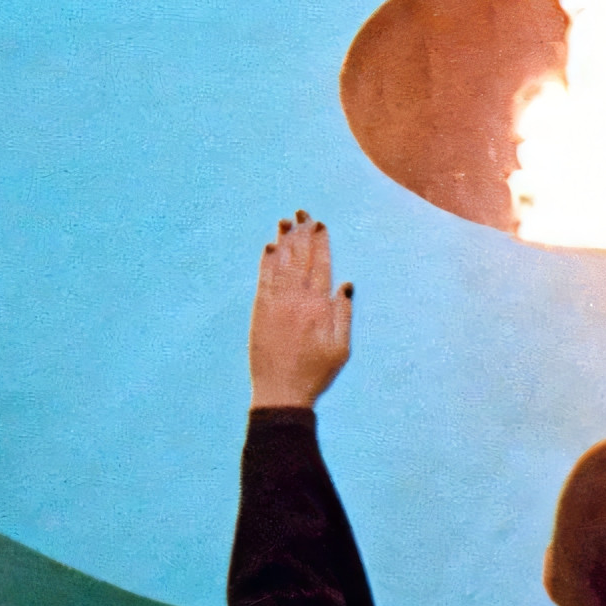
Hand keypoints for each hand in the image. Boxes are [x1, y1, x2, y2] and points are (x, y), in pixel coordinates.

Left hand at [249, 211, 351, 408]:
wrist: (281, 391)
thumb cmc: (315, 373)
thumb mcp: (341, 347)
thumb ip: (343, 314)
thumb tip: (345, 284)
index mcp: (318, 307)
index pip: (321, 265)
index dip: (320, 243)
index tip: (320, 225)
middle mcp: (296, 299)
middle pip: (300, 258)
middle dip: (302, 233)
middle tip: (303, 213)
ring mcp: (275, 303)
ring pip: (280, 264)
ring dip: (284, 240)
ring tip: (286, 221)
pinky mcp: (259, 310)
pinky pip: (263, 278)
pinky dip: (266, 261)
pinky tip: (269, 247)